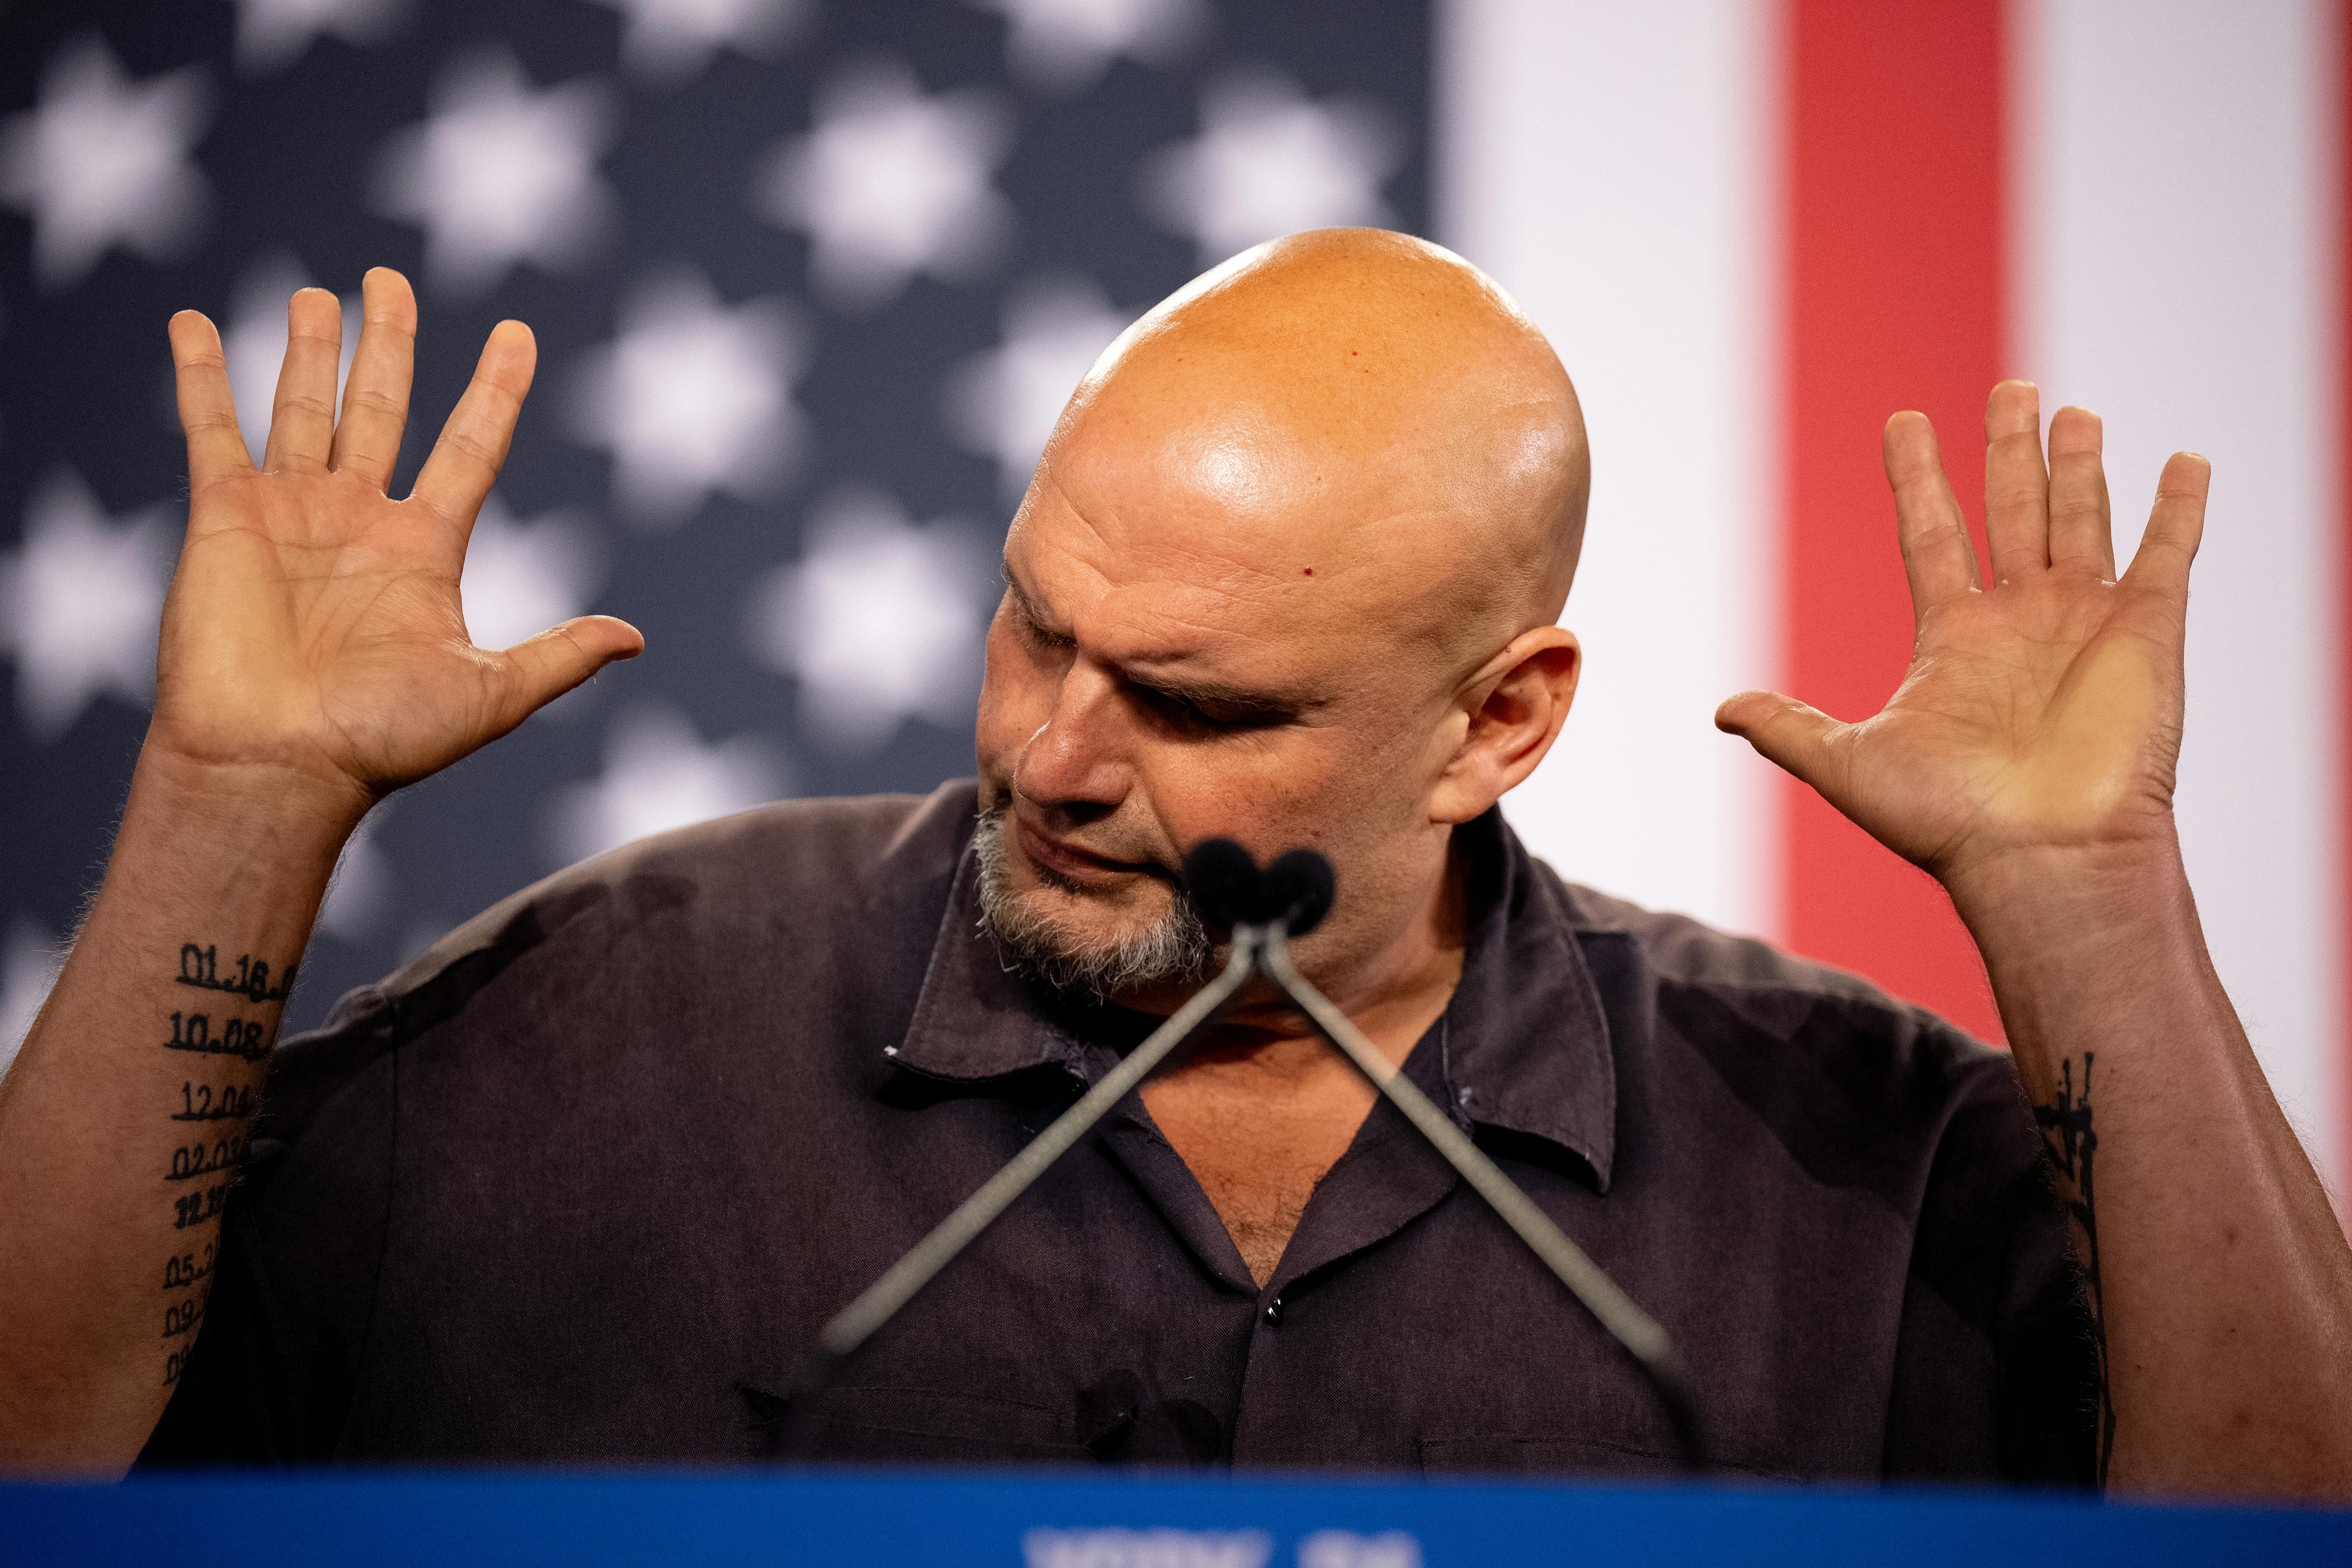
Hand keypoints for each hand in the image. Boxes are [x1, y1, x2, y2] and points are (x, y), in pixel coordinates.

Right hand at [153, 269, 642, 816]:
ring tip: (321, 293)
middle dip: (389, 343)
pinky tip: (194, 321)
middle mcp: (358, 521)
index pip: (471, 445)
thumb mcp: (492, 694)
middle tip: (390, 279)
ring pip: (305, 406)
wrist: (278, 766)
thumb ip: (559, 656)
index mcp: (424, 550)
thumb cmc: (380, 740)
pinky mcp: (223, 516)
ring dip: (311, 347)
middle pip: (383, 408)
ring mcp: (290, 513)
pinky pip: (211, 429)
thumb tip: (634, 638)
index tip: (518, 333)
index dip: (495, 390)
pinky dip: (200, 374)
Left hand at [1715, 380, 2208, 893]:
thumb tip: (1722, 711)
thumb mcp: (1848, 765)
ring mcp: (2085, 620)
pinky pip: (2169, 553)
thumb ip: (1789, 728)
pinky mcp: (2149, 631)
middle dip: (2006, 449)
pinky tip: (2186, 460)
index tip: (1903, 421)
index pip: (1930, 532)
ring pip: (2080, 518)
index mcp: (1953, 638)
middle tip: (2006, 388)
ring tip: (2070, 410)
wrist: (2040, 857)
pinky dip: (2179, 507)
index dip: (1917, 477)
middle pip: (2011, 510)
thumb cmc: (1948, 821)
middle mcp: (2020, 619)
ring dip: (2077, 464)